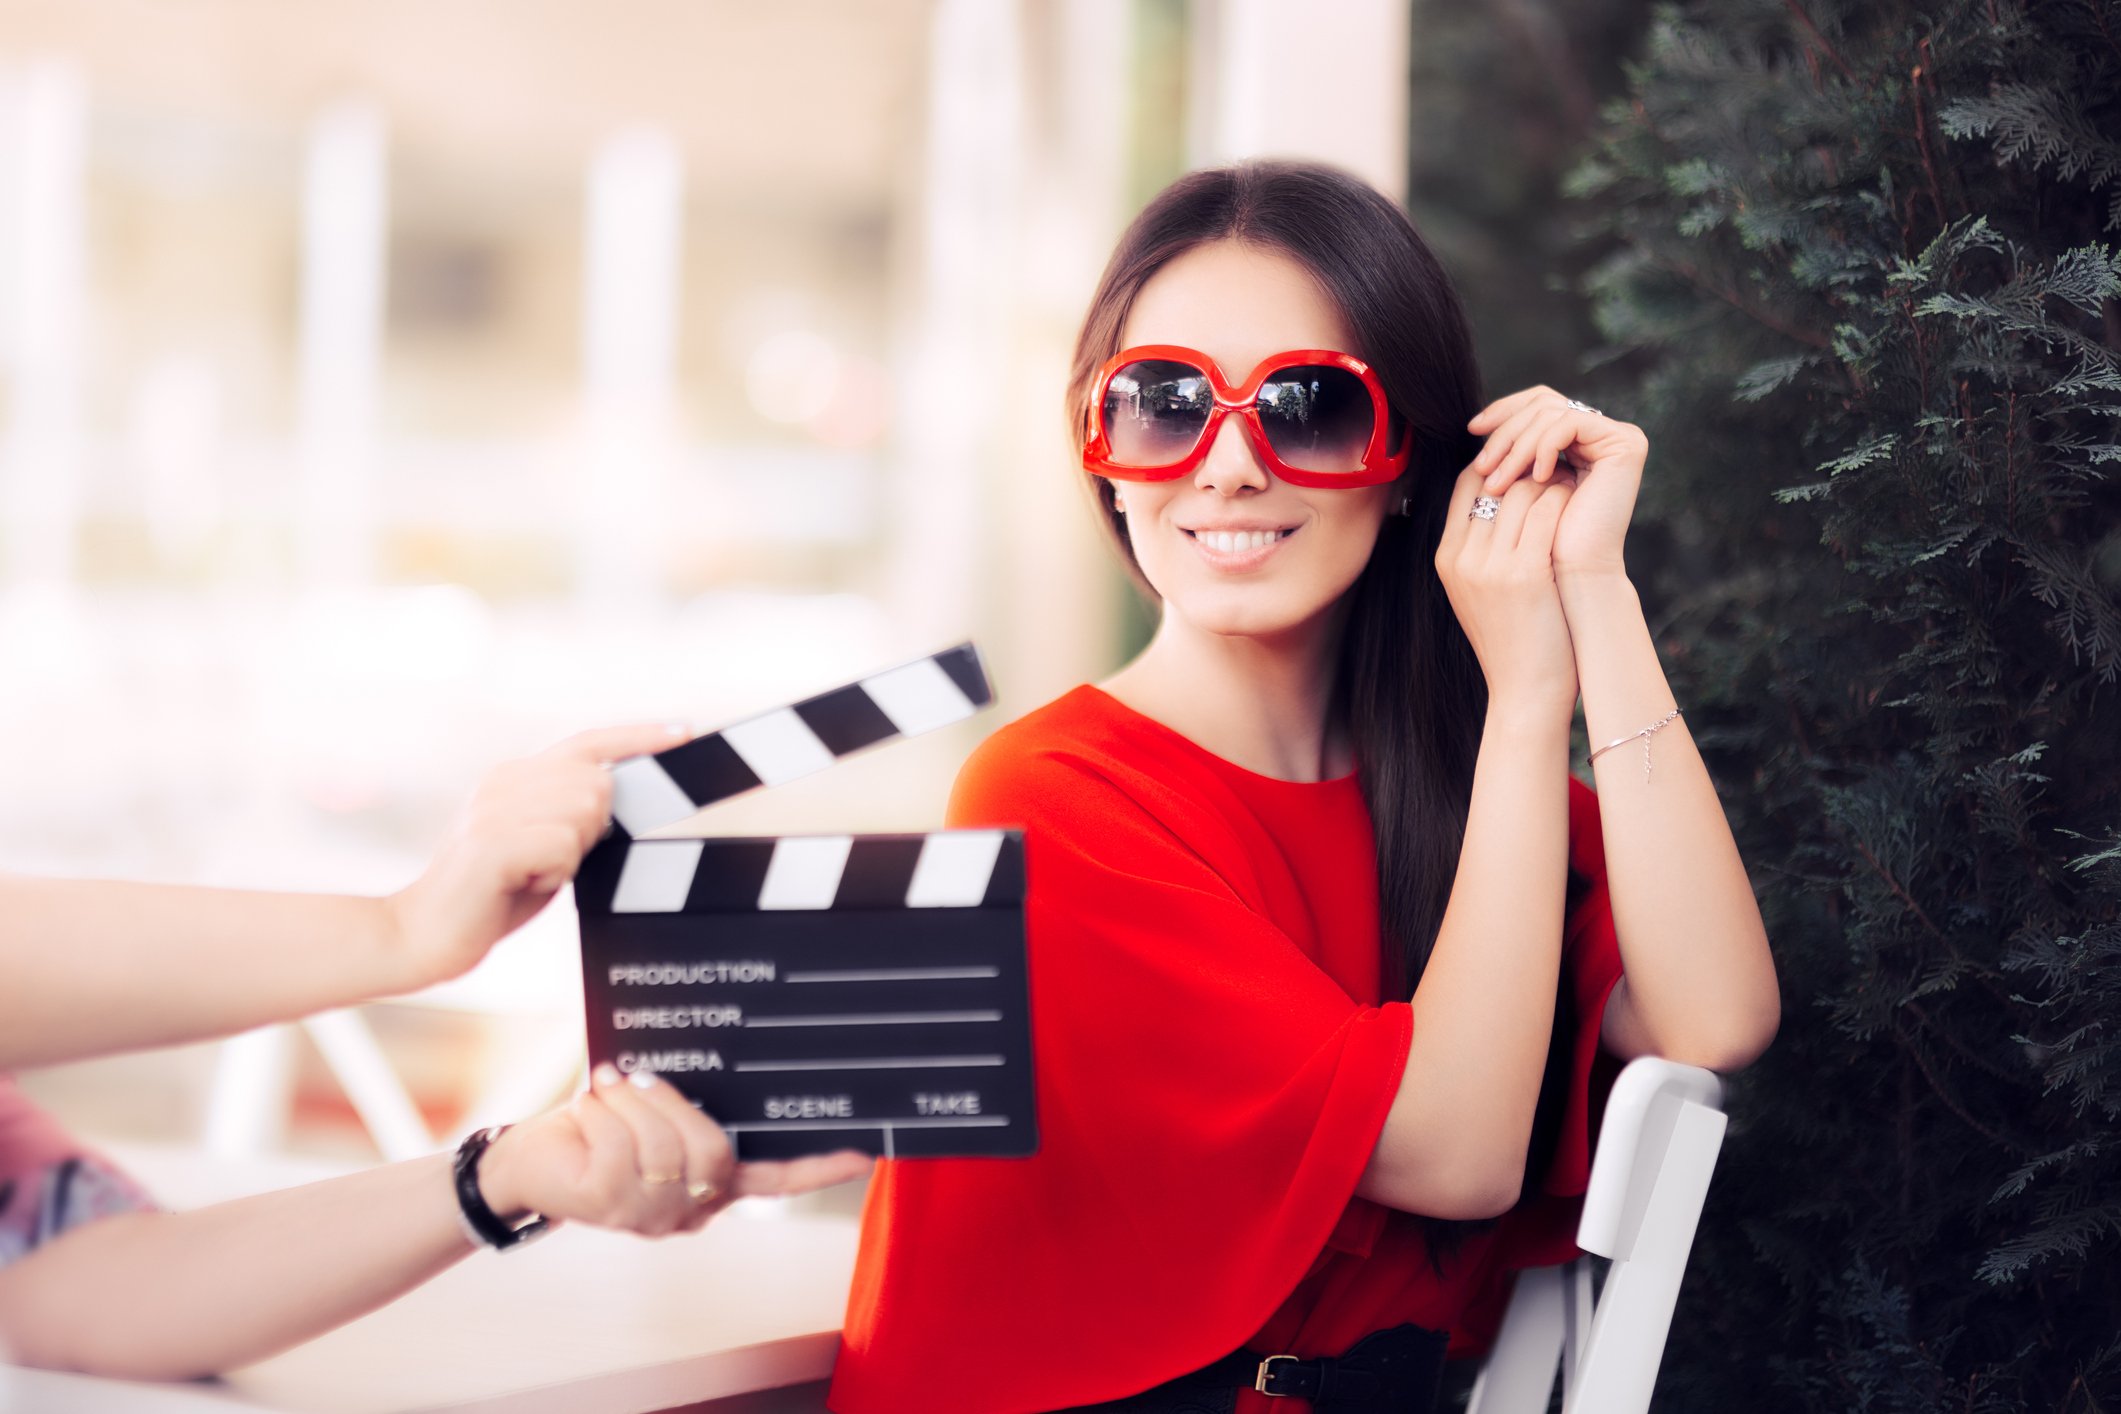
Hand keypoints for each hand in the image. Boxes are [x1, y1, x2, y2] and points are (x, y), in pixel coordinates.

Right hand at [383, 722, 693, 990]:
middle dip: (593, 831)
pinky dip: (554, 875)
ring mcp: (495, 808)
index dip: (638, 736)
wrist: (419, 935)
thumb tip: (612, 794)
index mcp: (514, 776)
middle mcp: (504, 781)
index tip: (685, 732)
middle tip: (548, 862)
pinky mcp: (493, 841)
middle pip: (599, 784)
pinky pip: (564, 847)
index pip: (587, 742)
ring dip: (572, 856)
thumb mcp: (536, 845)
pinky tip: (521, 884)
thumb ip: (568, 816)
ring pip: (587, 813)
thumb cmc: (489, 896)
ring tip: (530, 874)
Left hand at [478, 1066, 873, 1236]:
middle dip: (674, 1103)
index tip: (866, 1151)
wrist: (522, 1163)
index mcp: (711, 1186)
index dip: (821, 1166)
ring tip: (606, 1088)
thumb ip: (692, 1102)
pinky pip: (624, 1144)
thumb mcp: (653, 1110)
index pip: (777, 1180)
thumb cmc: (594, 1128)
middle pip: (715, 1151)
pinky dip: (602, 1107)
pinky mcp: (608, 1207)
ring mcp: (650, 1216)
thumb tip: (728, 1050)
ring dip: (630, 1101)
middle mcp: (689, 1210)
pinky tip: (587, 1107)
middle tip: (640, 1077)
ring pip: (667, 1146)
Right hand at [1433, 461, 1579, 717]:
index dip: (1501, 463)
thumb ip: (1485, 546)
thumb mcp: (1482, 590)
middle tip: (1561, 464)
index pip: (1467, 482)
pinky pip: (1545, 513)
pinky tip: (1581, 501)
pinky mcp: (1522, 573)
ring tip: (1574, 480)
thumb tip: (1510, 496)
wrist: (1525, 692)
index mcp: (1446, 557)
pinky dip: (1565, 500)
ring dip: (1552, 479)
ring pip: (1522, 491)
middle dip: (1531, 466)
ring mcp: (1488, 565)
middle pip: (1495, 481)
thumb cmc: (1514, 641)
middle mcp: (1460, 557)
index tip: (1530, 463)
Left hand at [1467, 387, 1647, 578]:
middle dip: (1505, 432)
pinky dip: (1545, 446)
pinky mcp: (1626, 442)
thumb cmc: (1540, 542)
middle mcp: (1599, 434)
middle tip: (1482, 464)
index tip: (1472, 429)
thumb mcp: (1515, 487)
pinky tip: (1535, 477)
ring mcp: (1616, 436)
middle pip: (1543, 402)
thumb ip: (1507, 454)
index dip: (1503, 411)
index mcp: (1576, 440)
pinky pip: (1571, 422)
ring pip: (1551, 412)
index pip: (1536, 405)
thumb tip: (1476, 424)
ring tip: (1499, 482)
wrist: (1571, 576)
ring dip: (1517, 446)